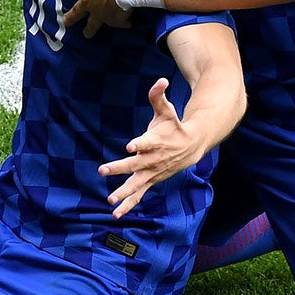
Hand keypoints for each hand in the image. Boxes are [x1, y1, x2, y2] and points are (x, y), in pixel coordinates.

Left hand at [61, 0, 132, 37]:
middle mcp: (89, 1)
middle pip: (76, 11)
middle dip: (70, 17)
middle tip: (66, 22)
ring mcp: (100, 13)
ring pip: (91, 24)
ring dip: (89, 29)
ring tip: (87, 34)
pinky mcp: (113, 20)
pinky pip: (118, 23)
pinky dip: (123, 23)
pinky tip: (126, 24)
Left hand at [99, 79, 206, 217]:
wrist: (191, 146)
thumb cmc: (174, 127)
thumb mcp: (167, 110)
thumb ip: (159, 97)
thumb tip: (160, 80)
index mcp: (156, 141)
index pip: (147, 142)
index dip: (139, 143)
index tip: (130, 145)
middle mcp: (153, 159)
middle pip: (135, 165)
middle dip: (120, 168)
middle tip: (103, 169)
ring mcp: (151, 172)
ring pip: (136, 184)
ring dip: (123, 193)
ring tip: (110, 201)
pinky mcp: (150, 180)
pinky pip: (139, 194)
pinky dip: (128, 204)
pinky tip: (116, 214)